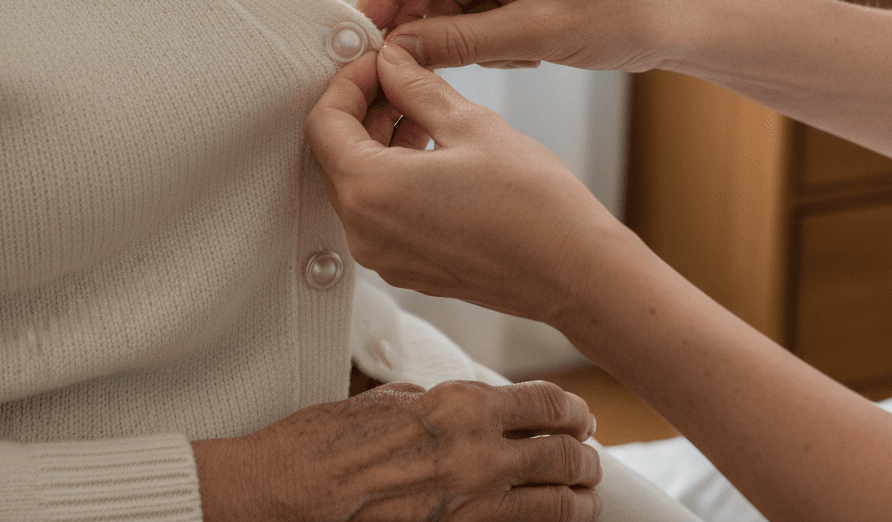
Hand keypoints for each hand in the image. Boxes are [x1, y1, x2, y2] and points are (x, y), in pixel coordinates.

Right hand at [192, 379, 600, 521]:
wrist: (283, 497)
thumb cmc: (322, 446)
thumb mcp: (385, 402)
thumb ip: (431, 403)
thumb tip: (453, 405)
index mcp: (457, 407)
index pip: (540, 403)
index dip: (570, 409)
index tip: (579, 414)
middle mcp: (473, 455)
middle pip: (557, 454)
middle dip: (582, 455)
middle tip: (589, 456)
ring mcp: (468, 507)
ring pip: (550, 503)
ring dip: (576, 499)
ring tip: (586, 496)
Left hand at [304, 46, 623, 324]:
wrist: (575, 272)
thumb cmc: (533, 204)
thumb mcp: (471, 124)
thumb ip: (417, 88)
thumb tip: (392, 61)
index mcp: (370, 191)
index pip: (324, 122)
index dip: (349, 82)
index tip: (380, 61)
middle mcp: (364, 232)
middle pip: (334, 153)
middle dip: (363, 108)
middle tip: (401, 76)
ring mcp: (384, 256)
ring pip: (357, 182)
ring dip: (378, 139)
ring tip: (422, 109)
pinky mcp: (406, 267)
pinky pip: (379, 211)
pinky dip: (392, 174)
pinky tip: (432, 149)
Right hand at [360, 0, 675, 72]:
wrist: (682, 22)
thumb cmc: (624, 14)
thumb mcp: (534, 32)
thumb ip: (457, 40)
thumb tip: (397, 48)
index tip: (360, 30)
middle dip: (418, 15)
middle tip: (397, 61)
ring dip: (451, 29)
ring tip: (463, 63)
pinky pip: (480, 0)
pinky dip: (475, 31)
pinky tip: (490, 56)